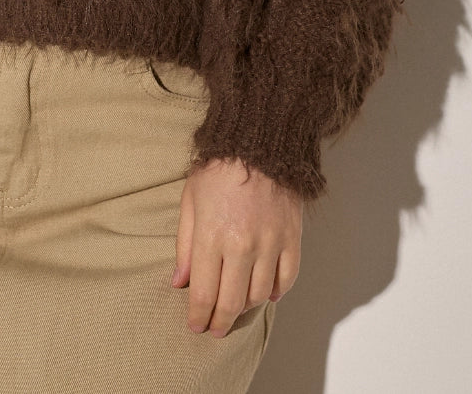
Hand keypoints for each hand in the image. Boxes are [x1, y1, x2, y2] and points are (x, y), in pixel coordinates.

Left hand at [172, 158, 301, 336]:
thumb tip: (179, 282)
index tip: (195, 326)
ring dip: (246, 308)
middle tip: (214, 330)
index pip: (204, 294)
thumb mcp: (190, 200)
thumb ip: (185, 245)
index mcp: (213, 236)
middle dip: (220, 322)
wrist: (258, 142)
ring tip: (235, 309)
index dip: (199, 316)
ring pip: (260, 295)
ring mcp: (271, 244)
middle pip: (232, 302)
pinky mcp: (292, 238)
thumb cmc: (218, 168)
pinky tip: (266, 294)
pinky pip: (287, 278)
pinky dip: (277, 291)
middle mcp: (243, 246)